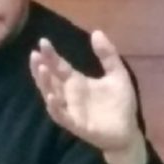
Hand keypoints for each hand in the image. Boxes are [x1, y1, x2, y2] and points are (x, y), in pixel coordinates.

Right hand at [29, 30, 146, 163]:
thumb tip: (96, 32)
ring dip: (45, 84)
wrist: (128, 131)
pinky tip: (52, 97)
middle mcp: (69, 95)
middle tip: (35, 54)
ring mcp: (71, 110)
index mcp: (77, 82)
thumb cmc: (120, 104)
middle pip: (49, 80)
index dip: (50, 55)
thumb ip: (108, 55)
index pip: (59, 66)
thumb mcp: (117, 74)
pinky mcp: (76, 125)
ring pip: (51, 96)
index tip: (43, 42)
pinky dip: (56, 108)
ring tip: (41, 69)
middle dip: (40, 67)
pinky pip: (62, 116)